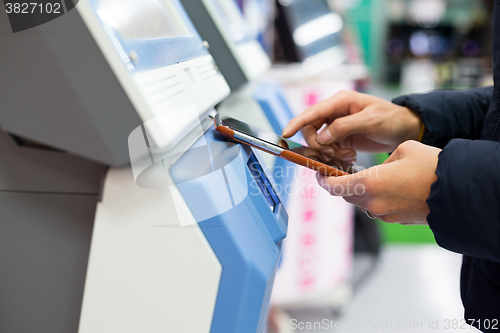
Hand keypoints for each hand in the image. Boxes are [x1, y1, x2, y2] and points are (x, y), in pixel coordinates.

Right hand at [282, 90, 422, 158]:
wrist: (405, 129)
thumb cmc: (391, 119)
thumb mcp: (370, 121)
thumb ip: (344, 127)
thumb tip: (322, 137)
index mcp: (341, 101)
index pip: (312, 112)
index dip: (297, 123)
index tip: (285, 134)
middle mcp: (335, 112)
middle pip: (311, 129)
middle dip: (318, 145)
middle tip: (332, 154)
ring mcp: (338, 126)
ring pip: (319, 142)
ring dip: (328, 152)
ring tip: (346, 156)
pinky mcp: (342, 138)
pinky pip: (329, 149)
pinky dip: (336, 156)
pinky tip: (350, 157)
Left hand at [316, 141, 439, 224]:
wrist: (459, 192)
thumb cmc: (432, 167)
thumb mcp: (403, 150)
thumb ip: (383, 161)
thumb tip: (380, 170)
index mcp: (369, 183)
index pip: (333, 185)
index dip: (322, 179)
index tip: (318, 172)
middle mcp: (373, 203)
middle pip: (345, 196)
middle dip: (340, 184)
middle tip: (341, 172)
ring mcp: (385, 214)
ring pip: (361, 203)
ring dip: (358, 192)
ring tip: (366, 178)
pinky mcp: (397, 219)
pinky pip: (377, 208)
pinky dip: (375, 198)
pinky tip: (386, 187)